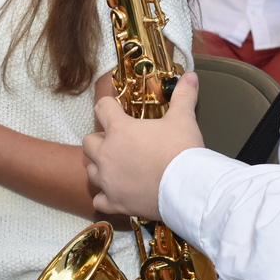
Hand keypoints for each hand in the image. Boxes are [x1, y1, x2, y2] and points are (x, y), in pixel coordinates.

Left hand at [82, 73, 203, 219]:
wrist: (187, 189)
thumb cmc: (182, 152)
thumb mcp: (184, 119)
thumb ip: (183, 96)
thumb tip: (190, 77)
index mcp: (120, 130)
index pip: (102, 108)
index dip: (108, 105)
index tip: (114, 107)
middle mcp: (107, 154)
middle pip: (89, 142)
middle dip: (100, 140)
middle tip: (117, 141)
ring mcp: (109, 180)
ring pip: (90, 171)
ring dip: (100, 167)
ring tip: (116, 166)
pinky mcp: (115, 202)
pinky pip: (99, 200)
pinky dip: (105, 196)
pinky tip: (116, 193)